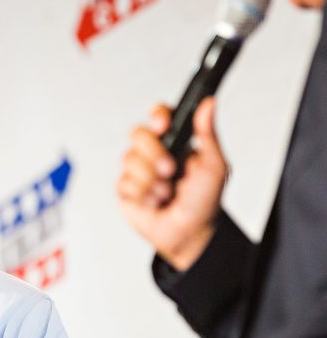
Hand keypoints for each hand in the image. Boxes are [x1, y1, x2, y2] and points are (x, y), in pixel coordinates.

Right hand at [117, 98, 227, 269]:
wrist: (188, 234)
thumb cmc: (204, 202)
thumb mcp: (214, 166)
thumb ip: (208, 134)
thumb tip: (209, 104)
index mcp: (176, 142)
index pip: (160, 115)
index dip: (157, 115)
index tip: (163, 124)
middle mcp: (154, 153)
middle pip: (137, 133)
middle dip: (153, 153)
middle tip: (169, 170)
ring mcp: (138, 170)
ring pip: (129, 159)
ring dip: (150, 179)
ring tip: (166, 193)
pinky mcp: (126, 189)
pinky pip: (124, 182)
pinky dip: (142, 194)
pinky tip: (154, 202)